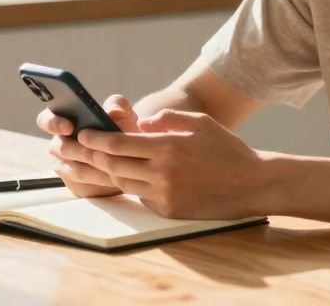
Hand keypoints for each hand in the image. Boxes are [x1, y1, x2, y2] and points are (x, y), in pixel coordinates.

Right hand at [37, 94, 138, 197]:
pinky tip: (114, 178)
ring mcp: (65, 165)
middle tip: (99, 151)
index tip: (69, 127)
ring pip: (73, 169)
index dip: (54, 123)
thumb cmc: (122, 129)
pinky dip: (99, 181)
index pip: (46, 120)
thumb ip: (117, 105)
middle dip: (81, 150)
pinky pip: (82, 185)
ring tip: (114, 166)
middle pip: (60, 148)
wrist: (132, 156)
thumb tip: (113, 112)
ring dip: (94, 168)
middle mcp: (59, 144)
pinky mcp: (75, 185)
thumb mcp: (123, 113)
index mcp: (64, 120)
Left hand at [76, 110, 269, 219]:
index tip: (83, 133)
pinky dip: (131, 185)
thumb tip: (139, 124)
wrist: (253, 184)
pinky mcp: (169, 210)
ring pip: (122, 182)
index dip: (96, 139)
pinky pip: (140, 196)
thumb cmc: (226, 148)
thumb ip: (166, 119)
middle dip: (91, 156)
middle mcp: (162, 173)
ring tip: (93, 162)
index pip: (119, 144)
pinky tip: (126, 176)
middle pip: (113, 165)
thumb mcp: (199, 122)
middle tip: (77, 148)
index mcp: (168, 147)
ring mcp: (164, 195)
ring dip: (106, 172)